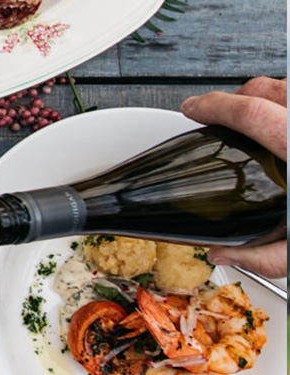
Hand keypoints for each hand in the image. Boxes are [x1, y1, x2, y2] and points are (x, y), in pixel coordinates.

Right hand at [181, 76, 287, 277]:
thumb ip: (266, 254)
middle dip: (238, 96)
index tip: (195, 109)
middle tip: (221, 113)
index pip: (252, 112)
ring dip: (269, 97)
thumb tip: (228, 252)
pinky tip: (285, 128)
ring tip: (257, 117)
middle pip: (270, 89)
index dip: (215, 106)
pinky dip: (288, 108)